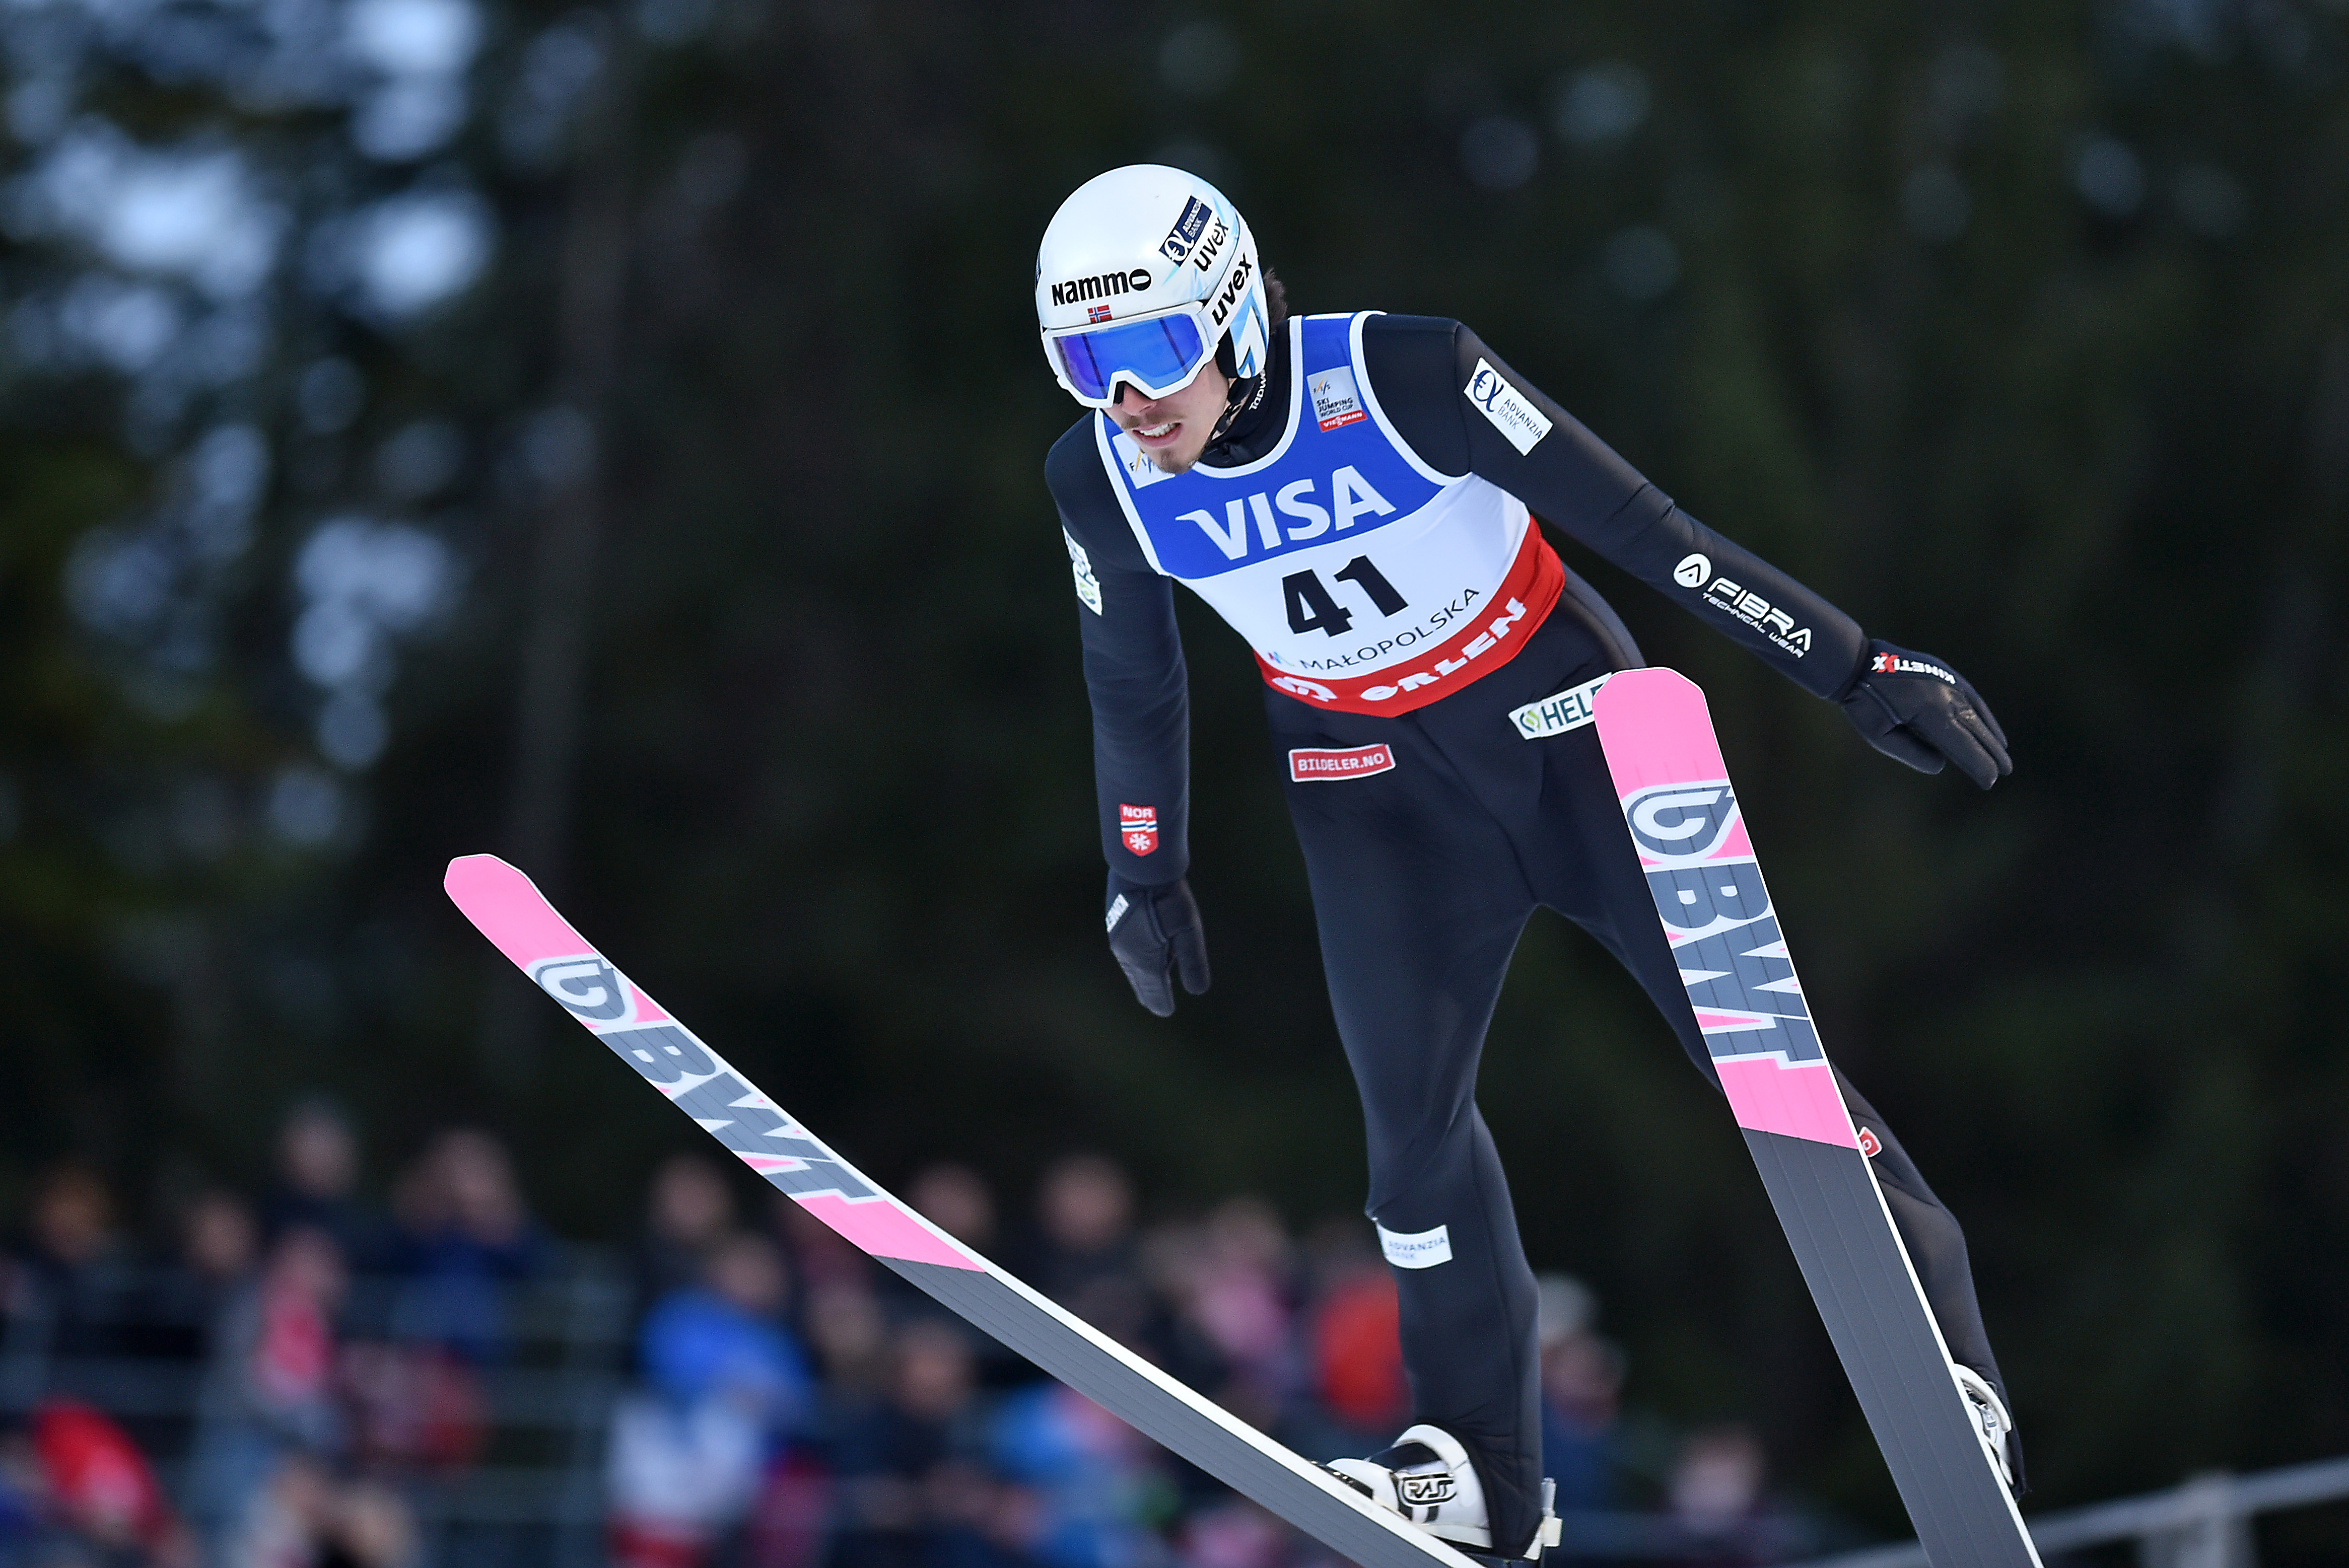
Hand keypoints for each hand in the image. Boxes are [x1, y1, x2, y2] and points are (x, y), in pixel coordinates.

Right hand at [1104, 875, 1209, 1016]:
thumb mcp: (1189, 930)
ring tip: (1149, 987)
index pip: (1154, 992)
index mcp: (1146, 960)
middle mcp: (1127, 955)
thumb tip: (1199, 992)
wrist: (1140, 865)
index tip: (1167, 1012)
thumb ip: (1192, 962)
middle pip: (1139, 984)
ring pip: (1130, 969)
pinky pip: (1125, 953)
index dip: (1162, 1003)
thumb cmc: (1168, 898)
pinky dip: (1135, 962)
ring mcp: (1118, 939)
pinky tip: (1141, 957)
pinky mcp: (1114, 925)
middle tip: (1157, 1006)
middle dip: (1149, 995)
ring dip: (1142, 978)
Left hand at [1840, 641, 2011, 788]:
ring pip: (1976, 712)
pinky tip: (1986, 723)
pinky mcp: (1945, 672)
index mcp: (1930, 711)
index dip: (1978, 764)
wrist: (1857, 662)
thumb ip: (1912, 752)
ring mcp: (1947, 680)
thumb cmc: (1863, 702)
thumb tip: (1941, 765)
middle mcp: (1946, 694)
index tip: (1990, 781)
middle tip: (2005, 771)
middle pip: (1975, 729)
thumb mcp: (1879, 735)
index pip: (1961, 744)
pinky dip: (1981, 712)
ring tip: (2002, 751)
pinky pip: (1970, 695)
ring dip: (1990, 732)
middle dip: (1990, 752)